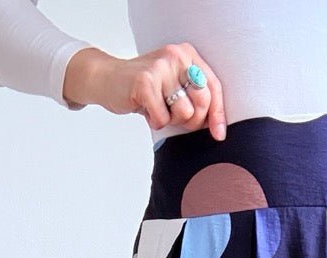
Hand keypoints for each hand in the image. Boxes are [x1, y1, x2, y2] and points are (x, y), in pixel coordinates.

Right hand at [63, 43, 226, 140]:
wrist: (107, 79)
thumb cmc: (144, 88)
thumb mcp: (174, 86)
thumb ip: (195, 98)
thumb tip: (218, 128)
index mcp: (187, 54)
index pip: (213, 87)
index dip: (218, 114)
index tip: (218, 134)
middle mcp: (176, 56)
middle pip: (202, 102)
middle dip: (192, 120)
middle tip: (175, 117)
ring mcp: (160, 68)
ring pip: (184, 113)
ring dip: (170, 119)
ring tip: (157, 107)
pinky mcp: (145, 83)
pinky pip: (162, 119)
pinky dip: (154, 121)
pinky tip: (146, 109)